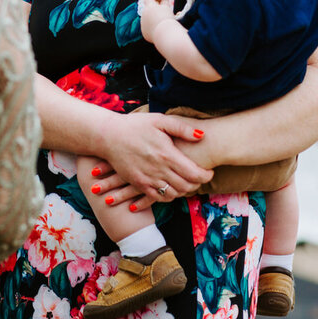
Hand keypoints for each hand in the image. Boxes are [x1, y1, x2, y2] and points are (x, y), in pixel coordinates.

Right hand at [86, 112, 210, 210]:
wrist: (109, 136)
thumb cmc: (135, 125)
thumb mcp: (160, 120)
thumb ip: (182, 128)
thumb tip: (202, 136)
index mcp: (167, 154)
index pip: (194, 173)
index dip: (206, 175)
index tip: (209, 171)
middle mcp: (159, 169)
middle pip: (187, 186)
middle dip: (197, 184)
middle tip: (199, 177)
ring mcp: (148, 179)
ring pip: (174, 194)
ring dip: (184, 190)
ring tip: (186, 181)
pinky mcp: (139, 184)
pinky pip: (159, 197)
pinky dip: (169, 196)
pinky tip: (171, 187)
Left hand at [140, 0, 175, 43]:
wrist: (166, 35)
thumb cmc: (167, 19)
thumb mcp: (167, 7)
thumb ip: (164, 0)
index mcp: (149, 7)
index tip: (160, 1)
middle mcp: (143, 15)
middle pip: (147, 9)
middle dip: (154, 10)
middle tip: (163, 12)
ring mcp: (143, 24)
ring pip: (148, 19)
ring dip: (153, 19)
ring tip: (163, 23)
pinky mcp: (144, 33)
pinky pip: (148, 28)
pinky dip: (153, 28)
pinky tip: (160, 30)